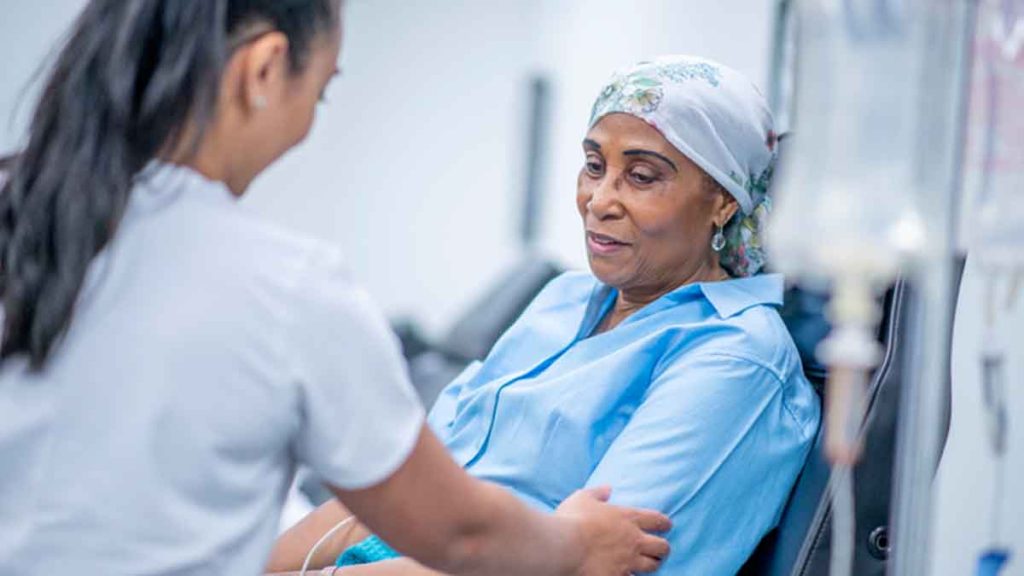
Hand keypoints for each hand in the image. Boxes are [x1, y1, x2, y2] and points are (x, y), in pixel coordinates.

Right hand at [555, 486, 671, 574]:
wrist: (564, 547)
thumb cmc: (573, 519)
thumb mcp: (583, 498)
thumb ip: (597, 493)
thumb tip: (607, 489)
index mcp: (628, 518)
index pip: (658, 520)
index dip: (665, 523)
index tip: (666, 525)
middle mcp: (634, 540)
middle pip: (662, 547)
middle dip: (663, 548)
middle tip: (660, 549)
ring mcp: (628, 561)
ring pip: (653, 566)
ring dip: (652, 565)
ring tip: (650, 565)